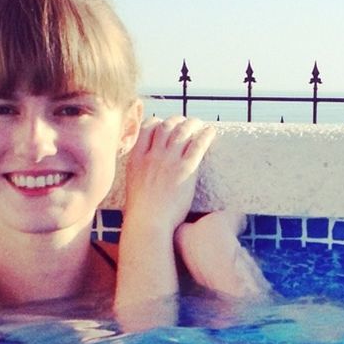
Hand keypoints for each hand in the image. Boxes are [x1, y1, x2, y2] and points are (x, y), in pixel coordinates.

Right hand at [121, 116, 216, 235]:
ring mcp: (169, 161)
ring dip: (192, 124)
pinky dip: (205, 135)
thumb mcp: (132, 183)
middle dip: (177, 120)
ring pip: (182, 131)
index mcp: (137, 158)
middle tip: (185, 122)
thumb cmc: (140, 211)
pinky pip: (198, 145)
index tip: (164, 123)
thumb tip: (146, 170)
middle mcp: (152, 155)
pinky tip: (211, 131)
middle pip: (166, 126)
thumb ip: (139, 170)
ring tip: (199, 124)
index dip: (157, 122)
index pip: (147, 128)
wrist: (148, 222)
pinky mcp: (185, 169)